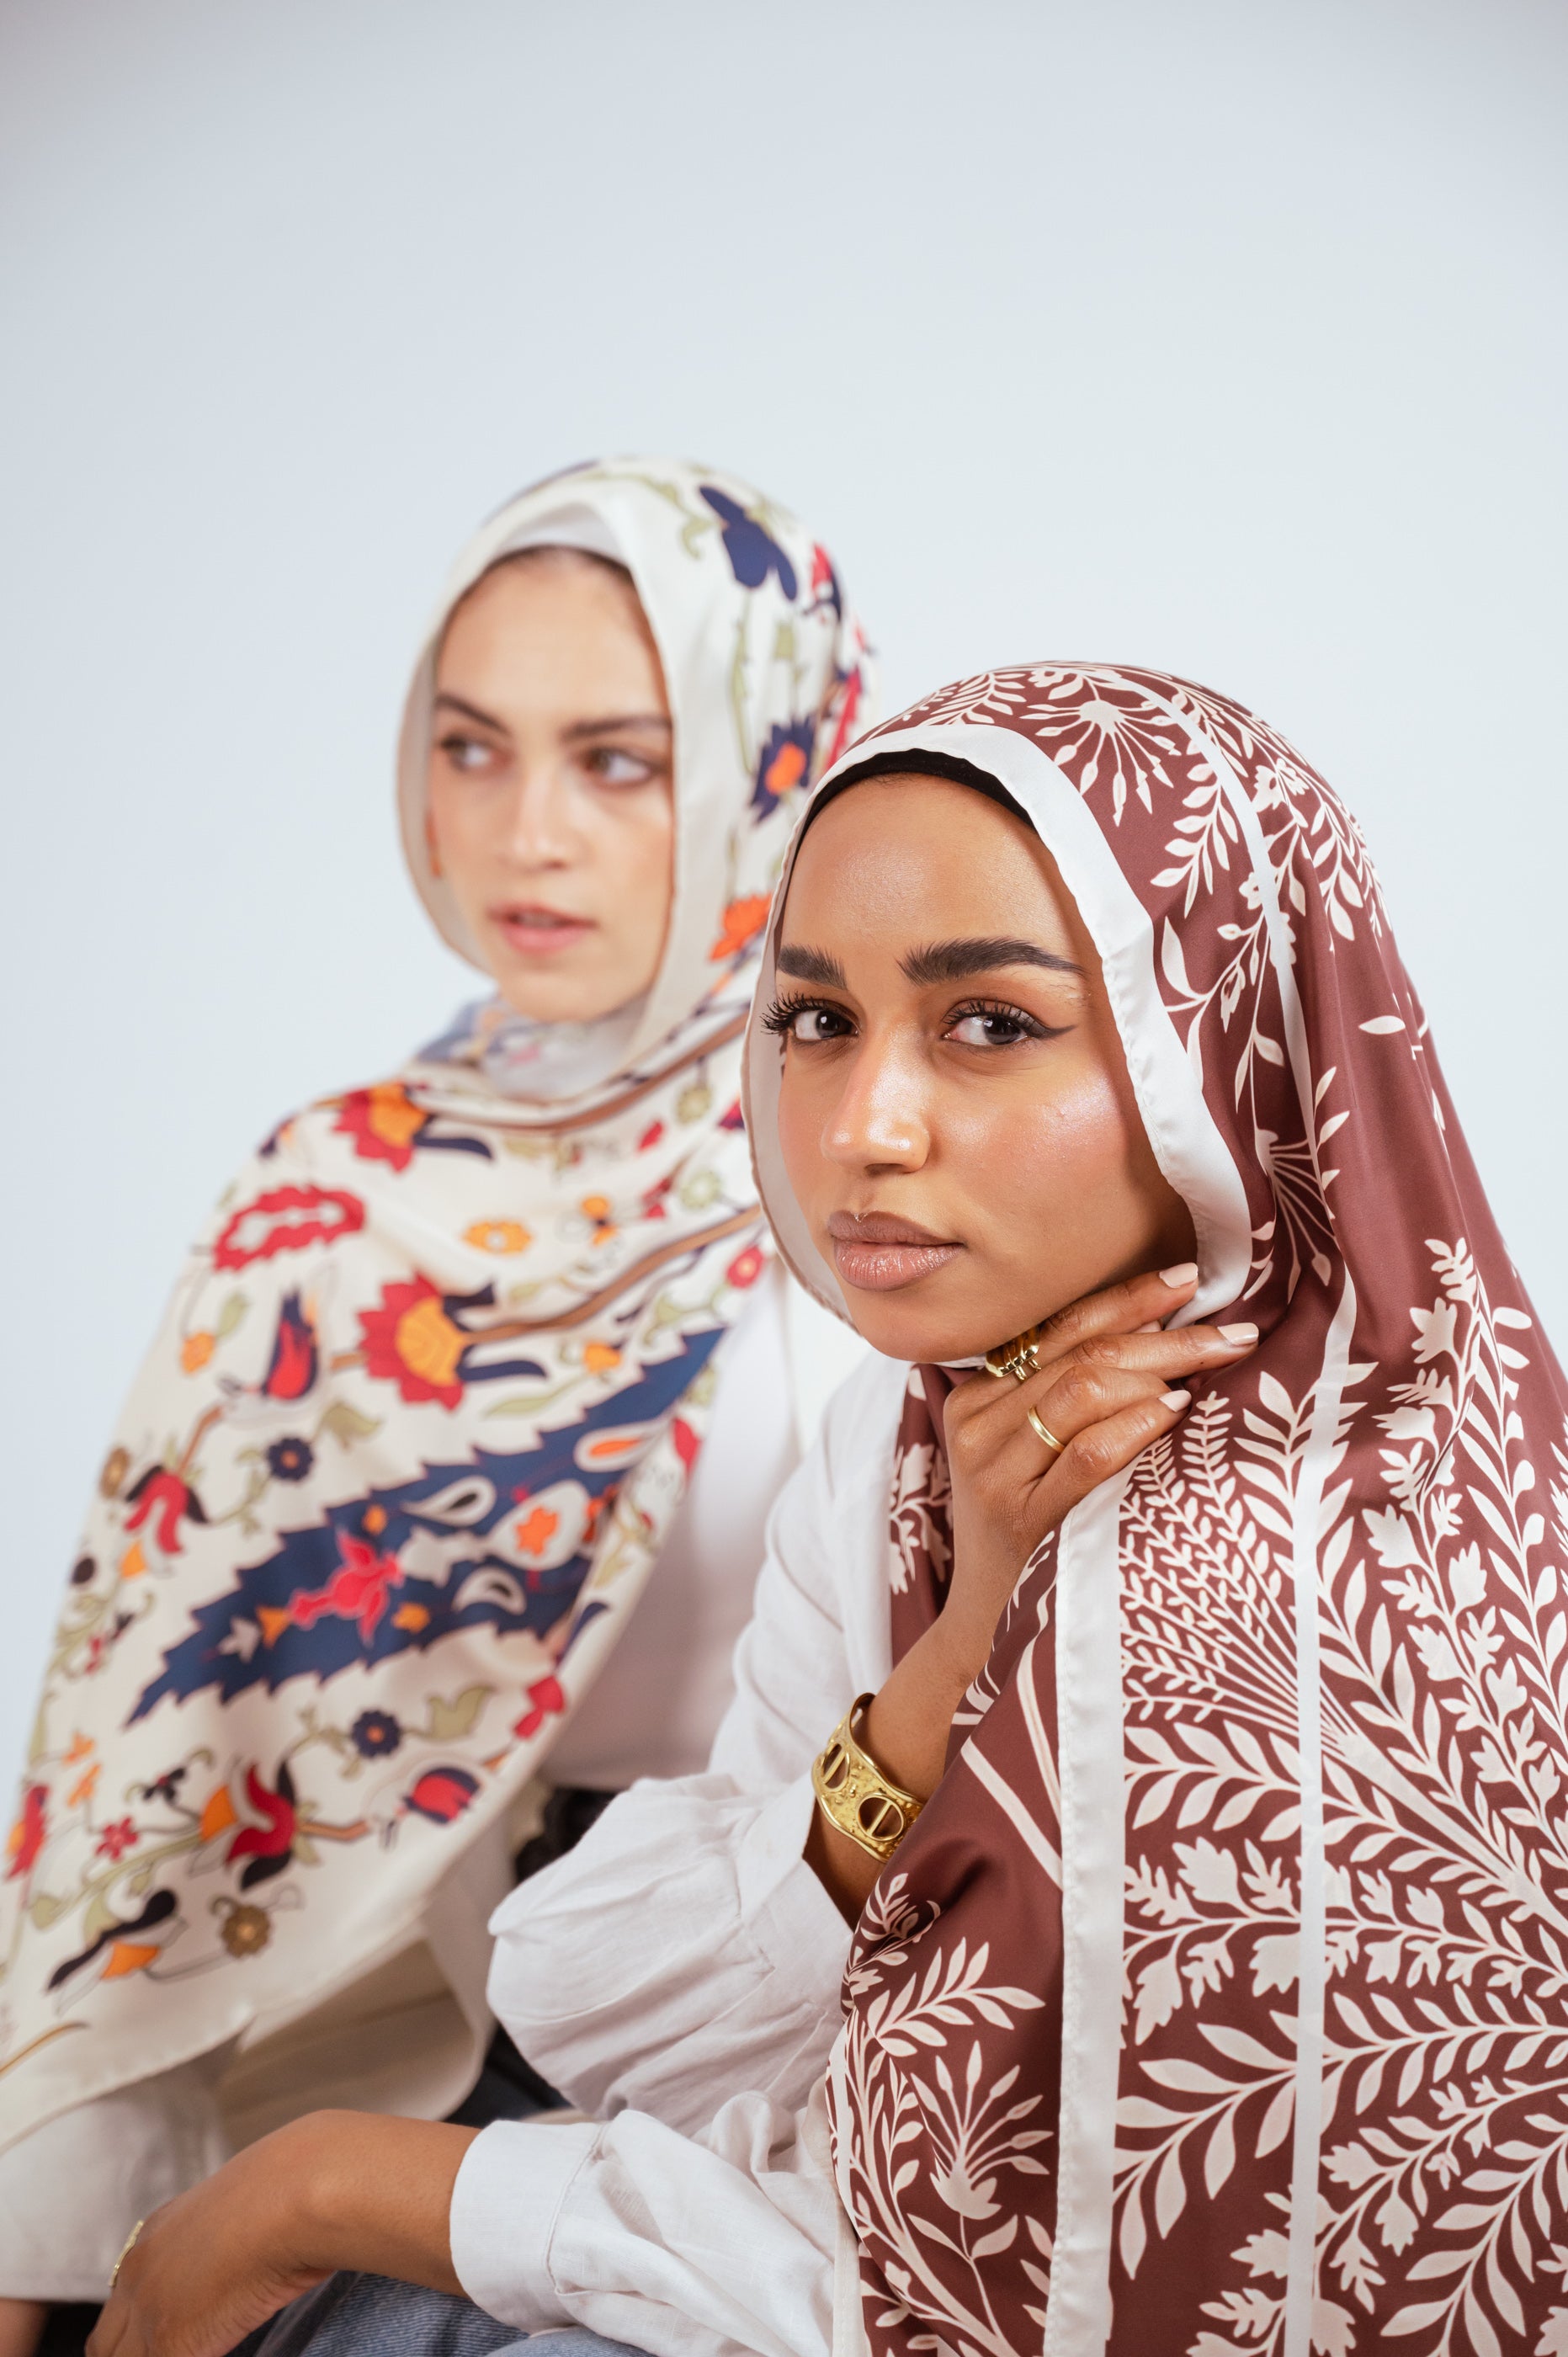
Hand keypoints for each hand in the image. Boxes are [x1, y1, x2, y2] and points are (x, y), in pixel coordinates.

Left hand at [87, 2111, 477, 2356]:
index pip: (121, 2305)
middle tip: (181, 2352)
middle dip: (132, 2355)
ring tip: (199, 2353)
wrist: (302, 2187)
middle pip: (105, 2346)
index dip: (138, 2335)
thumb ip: (233, 2236)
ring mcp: (147, 2308)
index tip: (172, 2338)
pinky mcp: (169, 2342)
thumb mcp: (250, 2205)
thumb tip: (255, 2258)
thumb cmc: (300, 2186)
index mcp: (157, 2232)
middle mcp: (139, 2268)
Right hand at [806, 1261, 1258, 1920]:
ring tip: (1217, 1359)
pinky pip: (1083, 1458)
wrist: (982, 1637)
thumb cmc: (1025, 1541)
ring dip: (1159, 1369)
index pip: (1059, 1330)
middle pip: (1079, 1354)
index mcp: (977, 1401)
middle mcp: (977, 1427)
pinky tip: (1173, 1413)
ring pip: (1080, 1393)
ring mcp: (993, 1474)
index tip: (1188, 1276)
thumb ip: (1071, 1403)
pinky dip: (1132, 1428)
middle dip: (1162, 1332)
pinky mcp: (1019, 1521)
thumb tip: (1164, 1344)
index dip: (1126, 1298)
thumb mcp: (1029, 1461)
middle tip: (1232, 1326)